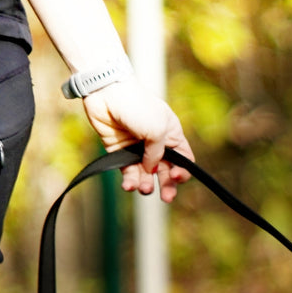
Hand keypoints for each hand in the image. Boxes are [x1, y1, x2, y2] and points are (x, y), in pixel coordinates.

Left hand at [82, 80, 192, 202]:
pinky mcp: (120, 152)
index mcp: (171, 134)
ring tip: (143, 189)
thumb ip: (158, 153)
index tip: (176, 177)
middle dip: (167, 185)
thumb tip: (151, 169)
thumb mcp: (157, 129)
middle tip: (166, 198)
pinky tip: (129, 186)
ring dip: (146, 184)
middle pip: (166, 171)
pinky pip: (128, 171)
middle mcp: (156, 143)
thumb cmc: (138, 106)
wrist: (107, 94)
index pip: (184, 159)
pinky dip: (130, 180)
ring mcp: (138, 148)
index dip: (183, 171)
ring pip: (146, 174)